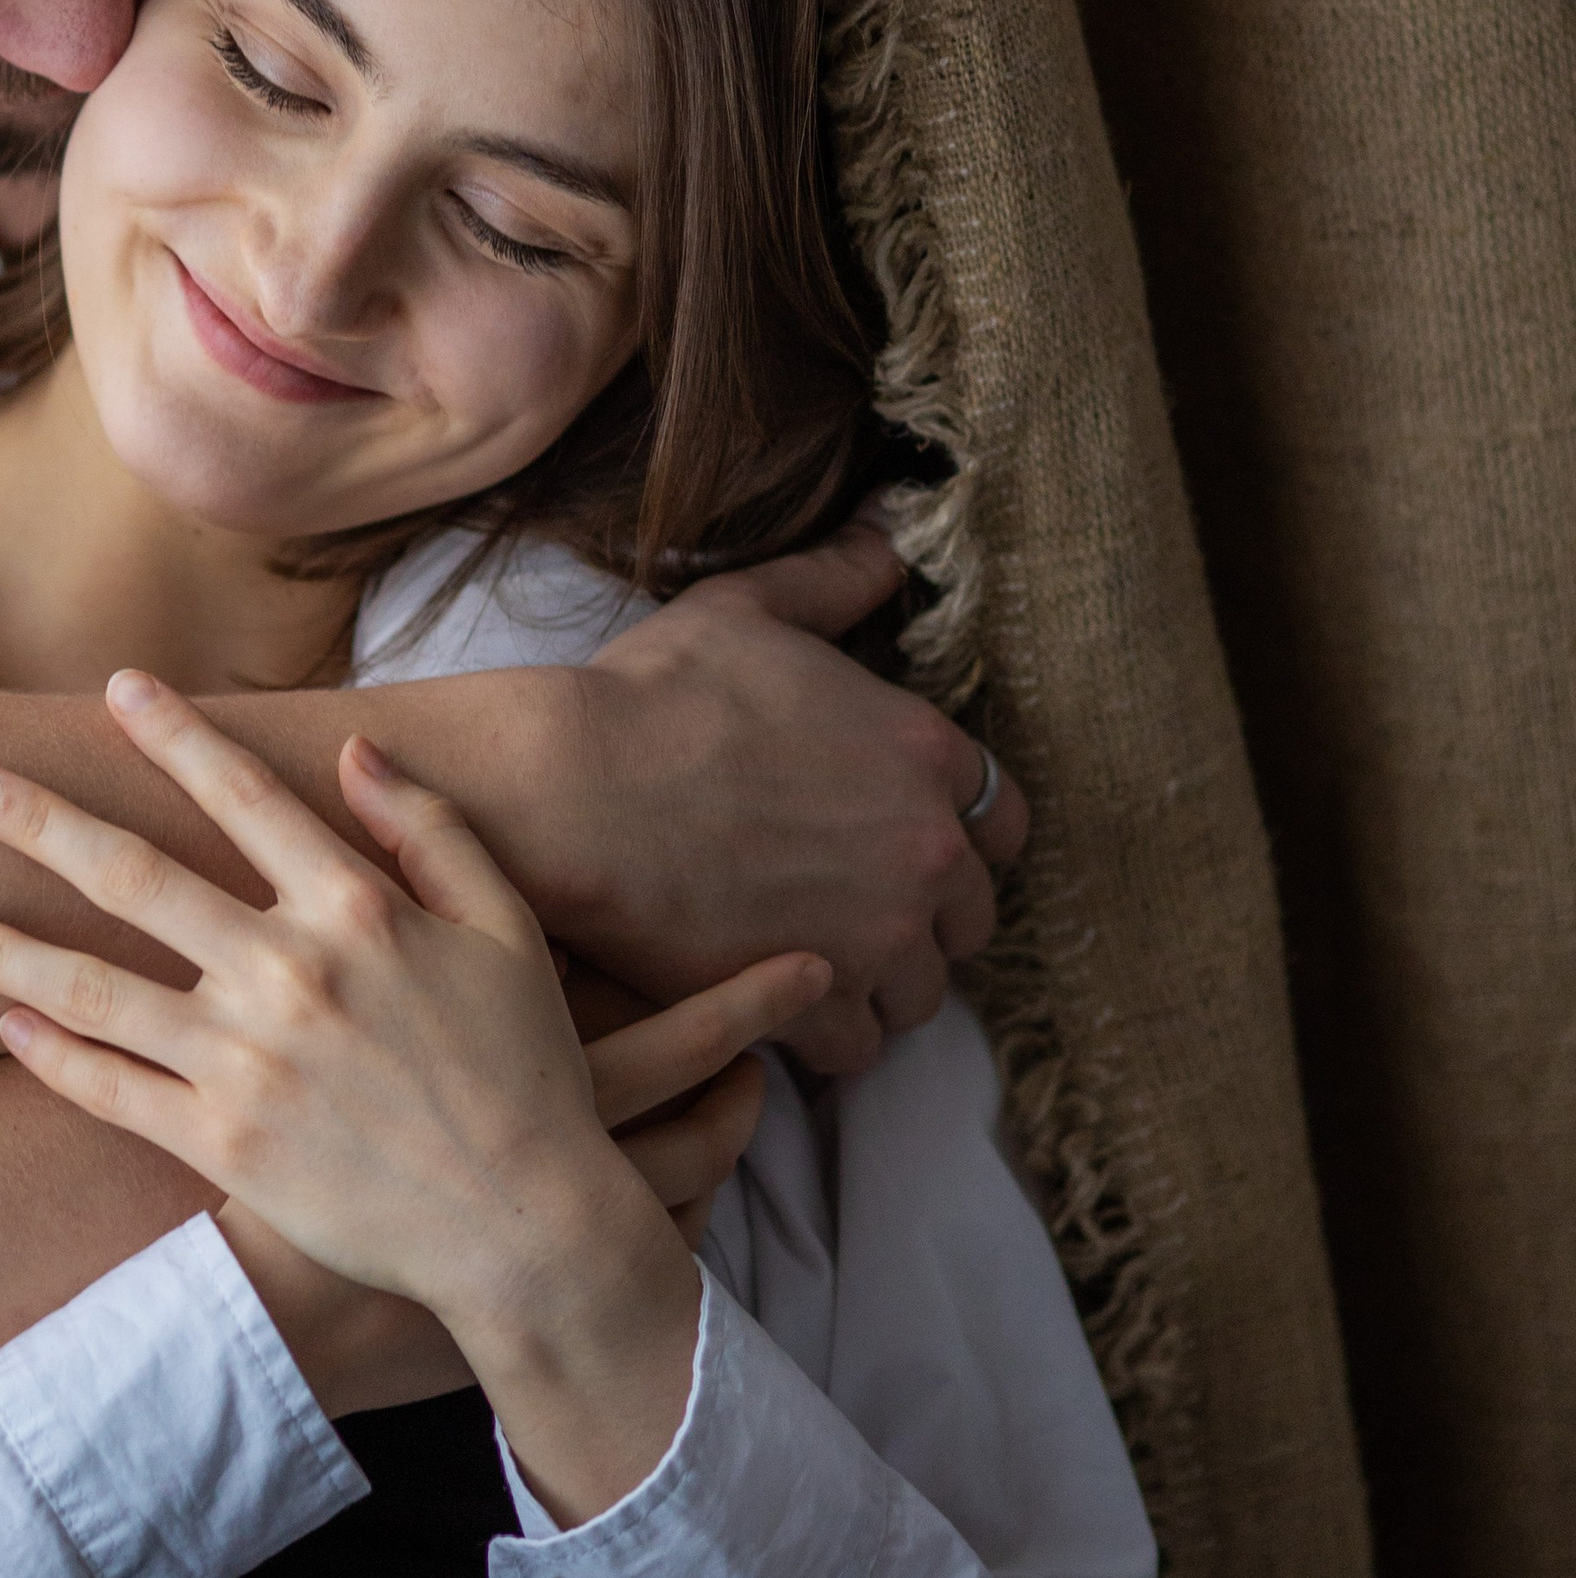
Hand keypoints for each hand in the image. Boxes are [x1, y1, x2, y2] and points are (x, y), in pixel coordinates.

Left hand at [0, 671, 826, 1522]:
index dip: (177, 736)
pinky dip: (53, 1060)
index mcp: (356, 912)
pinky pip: (114, 1092)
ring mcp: (246, 1064)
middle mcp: (288, 976)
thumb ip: (431, 831)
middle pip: (133, 879)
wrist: (523, 1224)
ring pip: (89, 991)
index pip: (243, 798)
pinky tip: (4, 1026)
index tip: (116, 688)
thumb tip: (356, 751)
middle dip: (35, 823)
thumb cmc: (524, 1068)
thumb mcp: (504, 928)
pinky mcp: (223, 1145)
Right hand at [559, 516, 1027, 1067]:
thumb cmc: (649, 694)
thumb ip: (832, 579)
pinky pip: (858, 1044)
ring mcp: (880, 929)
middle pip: (969, 920)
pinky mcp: (821, 993)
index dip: (958, 839)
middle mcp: (926, 846)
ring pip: (920, 991)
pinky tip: (774, 1001)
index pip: (1003, 822)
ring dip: (876, 984)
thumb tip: (889, 534)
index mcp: (922, 749)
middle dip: (920, 921)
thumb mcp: (746, 607)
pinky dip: (822, 1033)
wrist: (574, 789)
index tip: (906, 849)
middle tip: (847, 913)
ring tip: (811, 964)